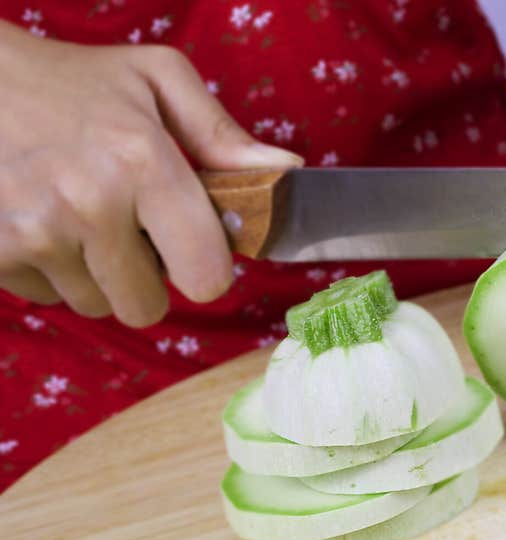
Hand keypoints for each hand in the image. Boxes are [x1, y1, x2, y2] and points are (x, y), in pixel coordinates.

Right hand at [0, 22, 301, 326]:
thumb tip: (287, 171)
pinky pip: (49, 298)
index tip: (193, 247)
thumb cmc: (75, 81)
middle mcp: (88, 202)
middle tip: (131, 229)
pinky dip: (53, 272)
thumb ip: (224, 136)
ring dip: (99, 276)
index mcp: (143, 161)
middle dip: (149, 278)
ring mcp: (34, 231)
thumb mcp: (158, 81)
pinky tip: (45, 222)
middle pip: (148, 307)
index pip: (206, 277)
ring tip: (82, 218)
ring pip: (98, 306)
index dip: (205, 269)